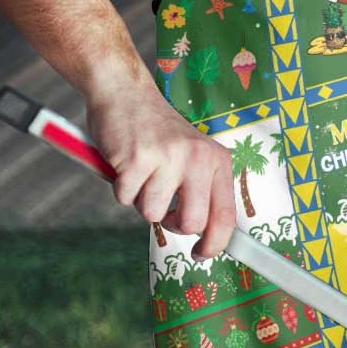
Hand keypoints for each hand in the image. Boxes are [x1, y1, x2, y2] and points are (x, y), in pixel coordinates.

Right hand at [86, 81, 235, 259]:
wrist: (125, 93)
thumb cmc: (158, 133)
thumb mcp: (193, 155)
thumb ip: (202, 190)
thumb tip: (208, 237)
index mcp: (217, 160)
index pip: (226, 215)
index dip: (215, 244)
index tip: (202, 254)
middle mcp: (198, 158)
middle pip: (192, 223)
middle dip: (173, 224)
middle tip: (163, 207)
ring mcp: (168, 157)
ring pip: (153, 214)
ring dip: (141, 200)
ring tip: (142, 173)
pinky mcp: (137, 159)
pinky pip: (125, 198)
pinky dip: (121, 188)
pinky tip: (126, 163)